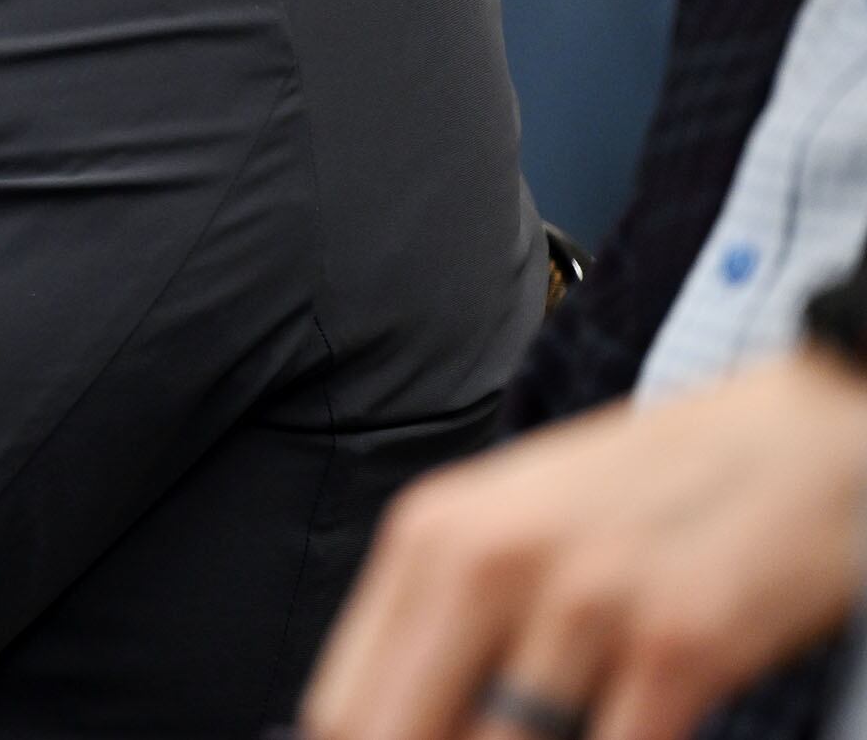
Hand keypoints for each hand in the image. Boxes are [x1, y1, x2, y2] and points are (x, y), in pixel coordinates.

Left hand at [299, 348, 866, 739]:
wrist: (803, 434)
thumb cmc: (651, 492)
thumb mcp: (513, 527)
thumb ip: (444, 623)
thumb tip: (387, 726)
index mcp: (430, 536)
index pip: (341, 706)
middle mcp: (488, 560)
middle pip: (397, 736)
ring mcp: (583, 600)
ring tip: (571, 731)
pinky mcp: (678, 641)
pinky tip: (634, 734)